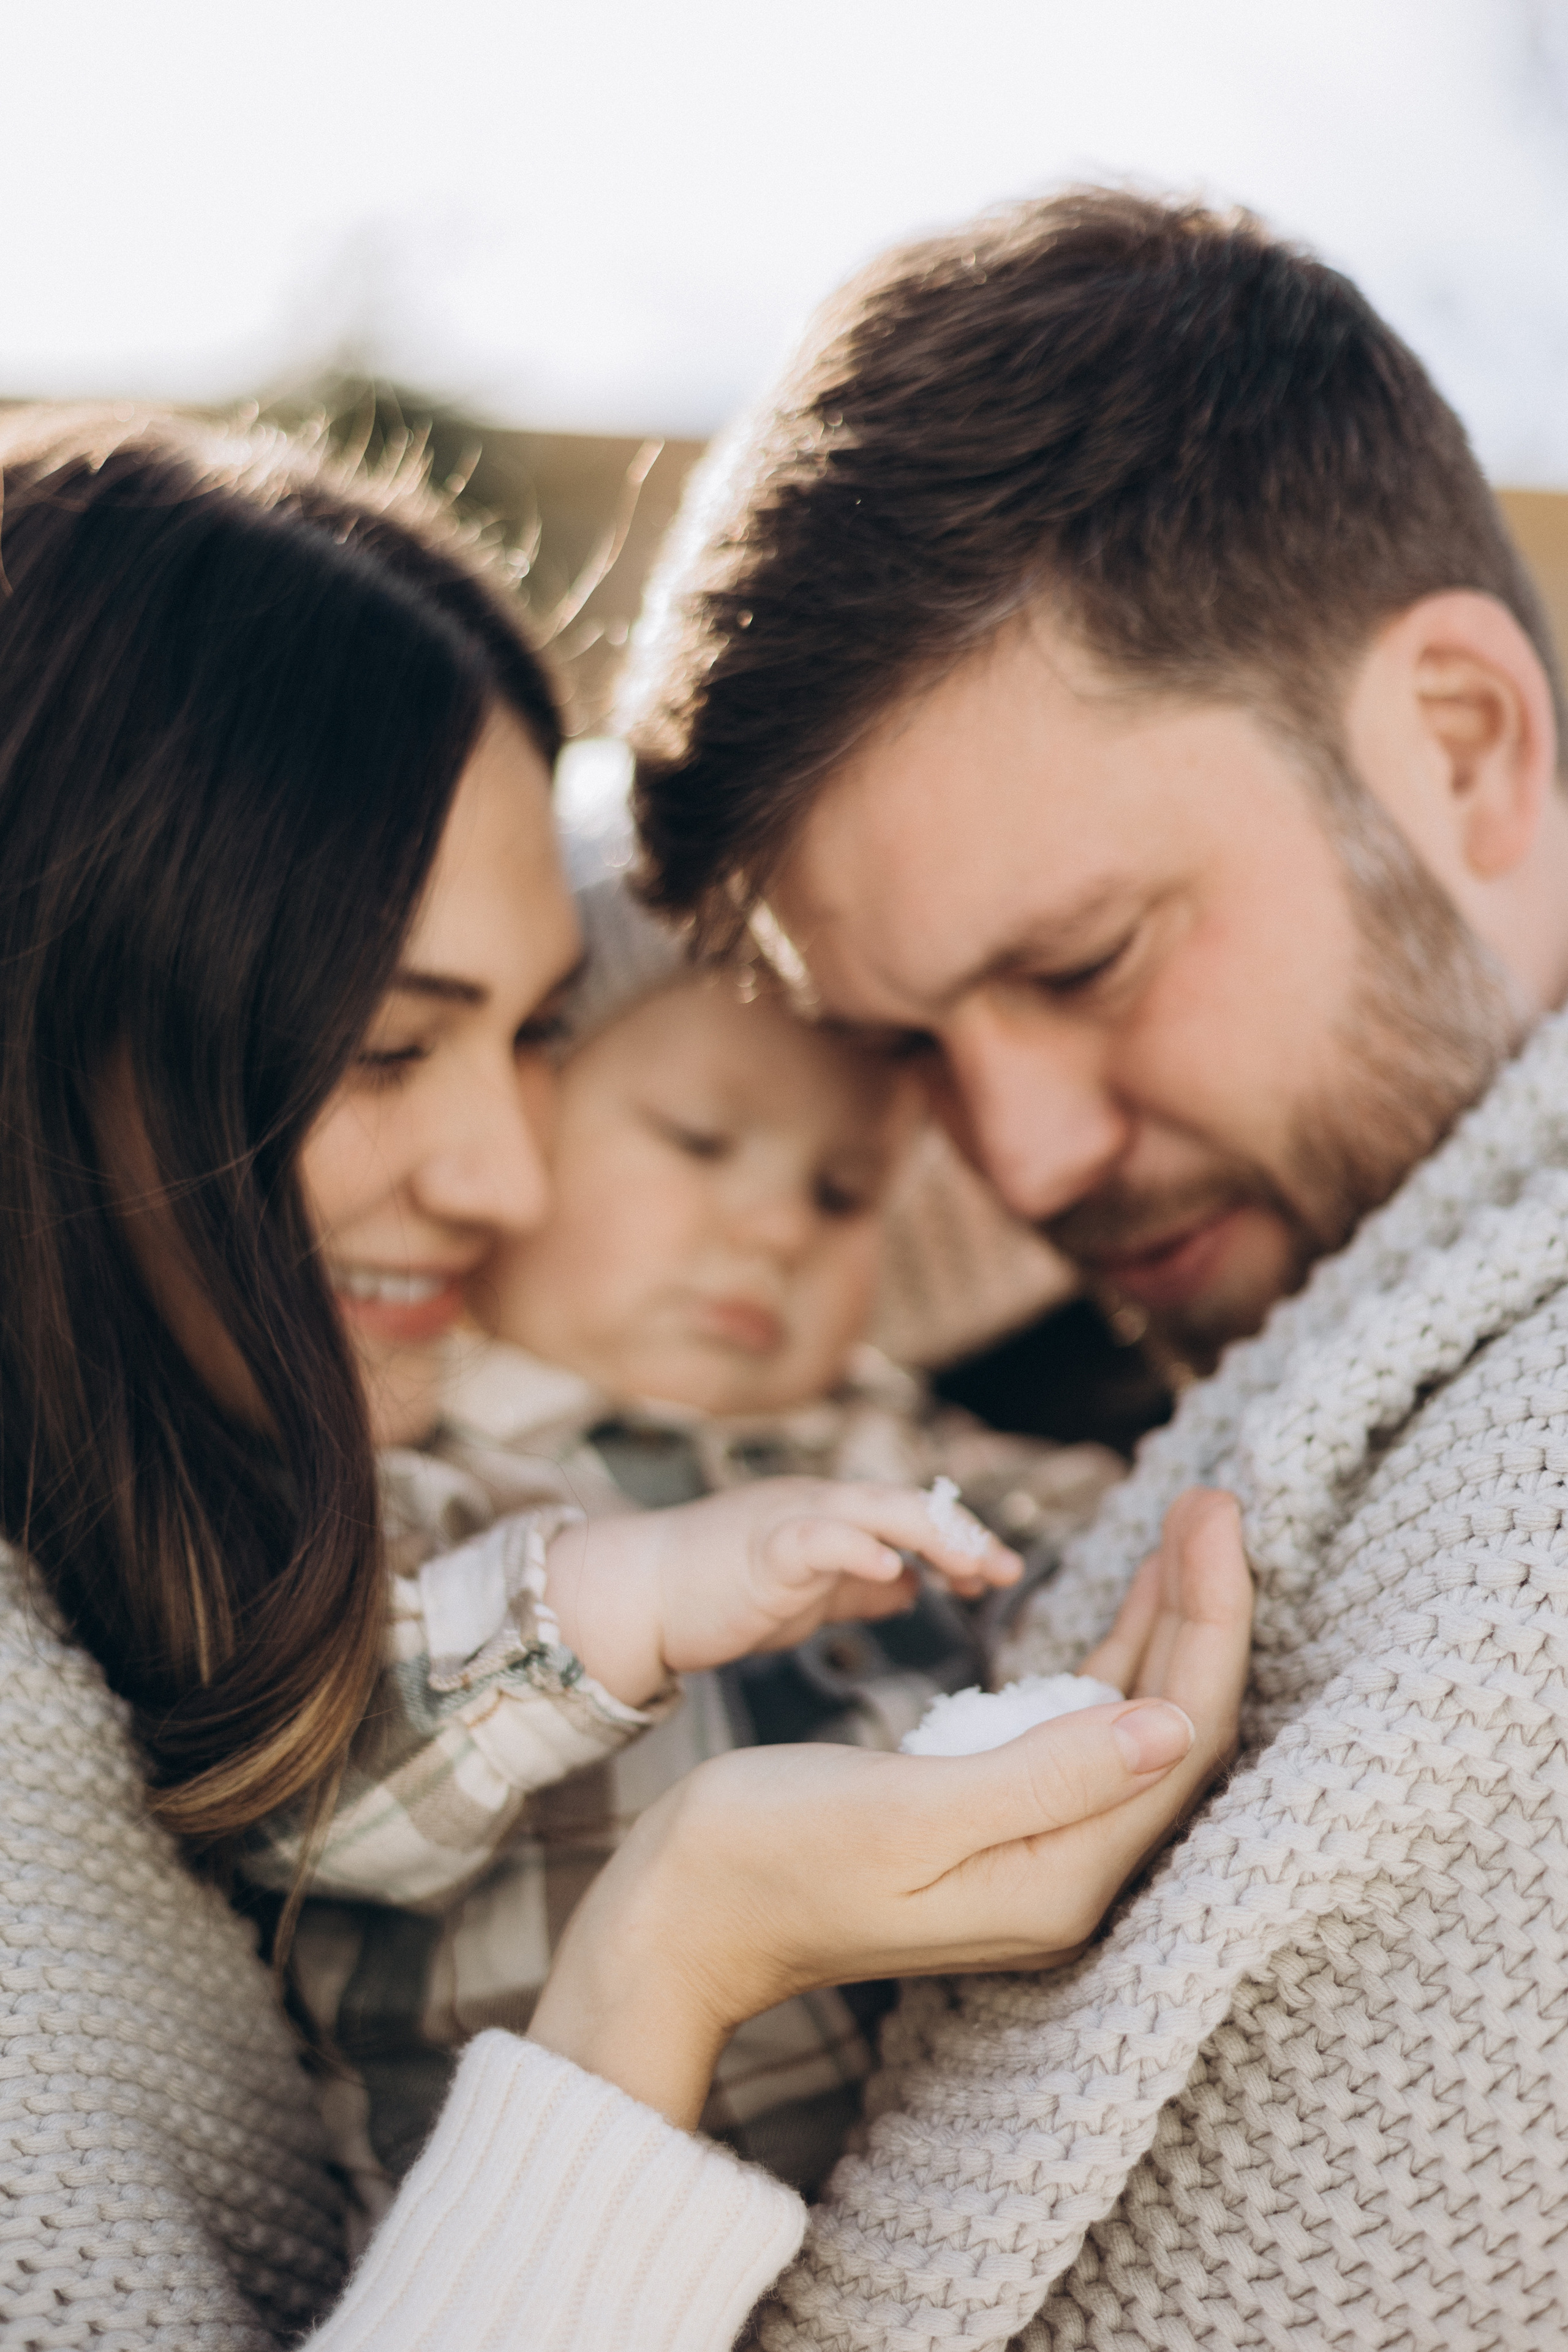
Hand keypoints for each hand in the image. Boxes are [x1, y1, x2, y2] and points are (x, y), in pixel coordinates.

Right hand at [530, 1487, 1251, 2124]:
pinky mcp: (994, 1826)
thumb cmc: (768, 1857)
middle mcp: (1065, 1876)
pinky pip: (1084, 1732)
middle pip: (1173, 1725)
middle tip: (1214, 1500)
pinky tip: (1127, 1606)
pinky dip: (1111, 1659)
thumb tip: (1168, 1726)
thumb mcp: (907, 1811)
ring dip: (1165, 1624)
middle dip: (1204, 1607)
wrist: (679, 1920)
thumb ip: (1042, 1775)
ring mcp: (1033, 1854)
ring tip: (1189, 1529)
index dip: (1211, 1617)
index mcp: (1057, 1879)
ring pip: (1135, 1723)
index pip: (1178, 1733)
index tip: (1217, 1514)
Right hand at [544, 1475, 1021, 1704]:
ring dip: (931, 1538)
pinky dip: (859, 1550)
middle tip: (1007, 1570)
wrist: (639, 1592)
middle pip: (908, 1507)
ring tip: (973, 1567)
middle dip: (962, 1537)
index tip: (1000, 1573)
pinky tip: (894, 1571)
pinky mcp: (760, 1547)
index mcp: (832, 1517)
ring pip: (875, 1511)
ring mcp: (789, 1520)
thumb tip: (912, 1587)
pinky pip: (819, 1539)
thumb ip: (859, 1587)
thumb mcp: (808, 1594)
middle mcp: (818, 1505)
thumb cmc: (718, 1593)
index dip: (960, 1541)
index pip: (912, 1519)